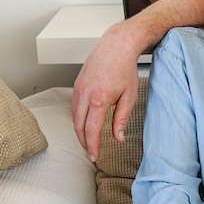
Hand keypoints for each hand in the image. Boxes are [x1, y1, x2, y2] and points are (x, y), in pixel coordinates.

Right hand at [72, 23, 150, 161]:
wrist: (116, 46)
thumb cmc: (125, 69)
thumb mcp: (129, 96)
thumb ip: (121, 119)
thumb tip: (118, 138)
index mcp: (99, 99)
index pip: (91, 130)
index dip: (92, 146)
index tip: (94, 156)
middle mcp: (84, 95)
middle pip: (79, 126)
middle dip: (84, 142)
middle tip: (91, 153)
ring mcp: (78, 89)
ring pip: (74, 117)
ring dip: (80, 131)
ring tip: (88, 142)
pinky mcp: (76, 85)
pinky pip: (74, 107)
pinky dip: (78, 119)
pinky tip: (85, 124)